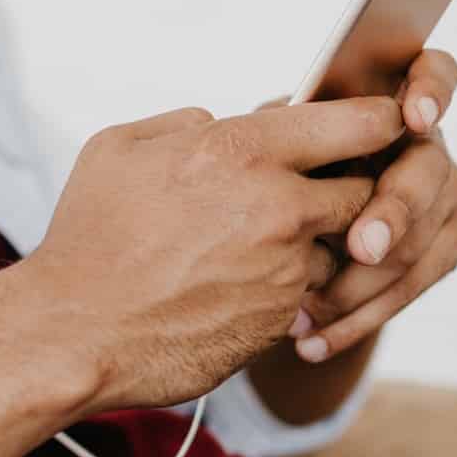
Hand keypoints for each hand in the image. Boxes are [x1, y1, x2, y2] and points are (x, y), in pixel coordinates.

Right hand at [24, 98, 403, 413]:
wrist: (76, 333)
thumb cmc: (89, 238)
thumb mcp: (119, 149)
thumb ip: (183, 125)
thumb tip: (220, 123)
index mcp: (242, 150)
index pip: (358, 123)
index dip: (379, 123)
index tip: (378, 126)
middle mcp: (278, 206)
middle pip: (368, 188)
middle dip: (351, 188)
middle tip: (321, 190)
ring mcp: (286, 269)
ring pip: (340, 247)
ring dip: (316, 244)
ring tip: (257, 248)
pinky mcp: (282, 320)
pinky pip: (308, 293)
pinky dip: (287, 288)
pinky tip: (238, 287)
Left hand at [281, 50, 456, 362]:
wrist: (284, 235)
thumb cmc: (274, 171)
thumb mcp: (272, 145)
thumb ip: (287, 133)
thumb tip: (269, 129)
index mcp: (393, 100)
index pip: (434, 73)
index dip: (432, 89)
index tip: (414, 118)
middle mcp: (429, 146)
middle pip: (428, 173)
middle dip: (395, 211)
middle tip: (361, 246)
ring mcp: (445, 197)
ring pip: (423, 244)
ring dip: (363, 285)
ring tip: (304, 313)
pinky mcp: (446, 245)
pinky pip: (413, 288)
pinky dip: (358, 321)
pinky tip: (313, 341)